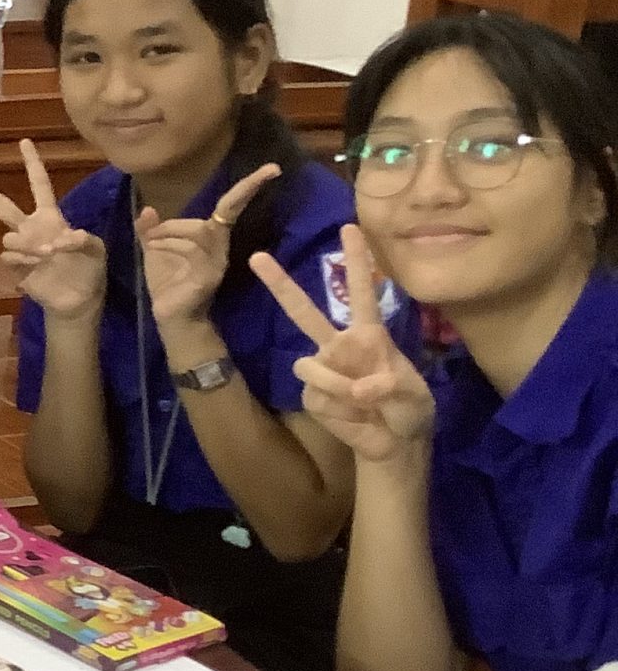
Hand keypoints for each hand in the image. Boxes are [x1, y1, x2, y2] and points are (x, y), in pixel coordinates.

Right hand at [0, 139, 105, 321]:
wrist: (78, 301)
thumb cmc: (89, 270)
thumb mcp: (95, 249)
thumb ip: (82, 239)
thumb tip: (60, 239)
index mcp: (51, 217)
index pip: (39, 184)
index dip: (32, 163)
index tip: (24, 142)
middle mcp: (31, 228)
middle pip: (0, 205)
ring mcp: (22, 248)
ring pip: (8, 236)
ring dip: (27, 243)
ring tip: (47, 254)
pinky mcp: (16, 267)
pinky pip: (9, 256)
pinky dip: (24, 260)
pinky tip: (37, 268)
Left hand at [136, 163, 279, 326]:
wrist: (171, 318)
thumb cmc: (167, 283)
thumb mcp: (154, 252)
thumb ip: (150, 231)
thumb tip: (148, 208)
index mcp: (211, 238)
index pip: (232, 207)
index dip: (249, 187)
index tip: (272, 168)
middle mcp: (221, 248)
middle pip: (207, 220)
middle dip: (172, 225)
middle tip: (150, 236)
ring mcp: (218, 263)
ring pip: (198, 233)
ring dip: (167, 236)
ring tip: (151, 248)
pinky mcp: (210, 276)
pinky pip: (192, 252)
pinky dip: (170, 248)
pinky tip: (156, 256)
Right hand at [254, 222, 433, 464]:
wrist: (396, 443)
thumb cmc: (410, 409)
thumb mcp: (413, 396)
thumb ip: (389, 386)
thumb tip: (361, 388)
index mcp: (368, 335)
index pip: (362, 292)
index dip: (357, 261)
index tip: (349, 227)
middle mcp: (339, 346)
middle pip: (304, 312)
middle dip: (280, 285)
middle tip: (256, 256)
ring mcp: (323, 370)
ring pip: (310, 366)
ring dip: (338, 386)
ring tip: (364, 403)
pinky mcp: (312, 396)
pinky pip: (317, 395)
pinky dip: (340, 410)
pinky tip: (355, 417)